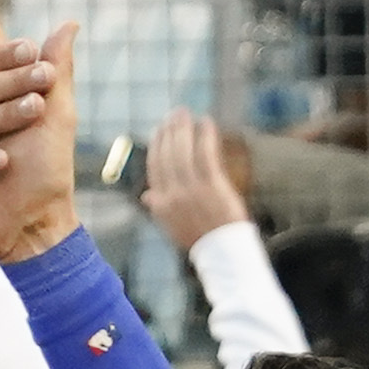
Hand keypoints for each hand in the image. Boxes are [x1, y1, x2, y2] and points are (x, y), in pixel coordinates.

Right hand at [140, 107, 247, 252]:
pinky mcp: (212, 184)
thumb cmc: (200, 239)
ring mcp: (192, 188)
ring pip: (183, 151)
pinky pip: (205, 153)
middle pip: (167, 155)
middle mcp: (172, 193)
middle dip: (168, 131)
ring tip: (185, 114)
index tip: (159, 131)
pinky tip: (206, 122)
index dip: (156, 146)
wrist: (222, 253)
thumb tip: (146, 196)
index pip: (154, 167)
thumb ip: (159, 208)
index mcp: (161, 203)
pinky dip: (204, 135)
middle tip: (173, 115)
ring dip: (183, 129)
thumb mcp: (172, 226)